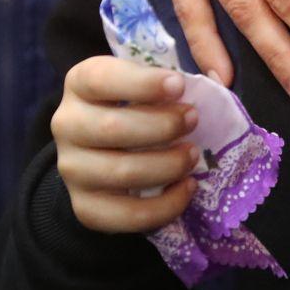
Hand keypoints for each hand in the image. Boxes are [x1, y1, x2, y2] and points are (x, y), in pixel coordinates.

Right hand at [51, 56, 199, 232]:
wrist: (105, 151)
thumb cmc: (137, 106)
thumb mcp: (146, 81)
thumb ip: (174, 76)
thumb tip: (222, 75)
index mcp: (80, 83)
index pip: (101, 79)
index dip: (142, 83)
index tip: (179, 86)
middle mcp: (67, 124)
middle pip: (111, 129)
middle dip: (162, 126)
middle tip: (194, 120)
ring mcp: (71, 169)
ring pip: (120, 173)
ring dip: (166, 165)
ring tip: (193, 156)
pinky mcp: (84, 207)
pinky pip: (125, 215)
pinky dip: (164, 206)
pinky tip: (187, 188)